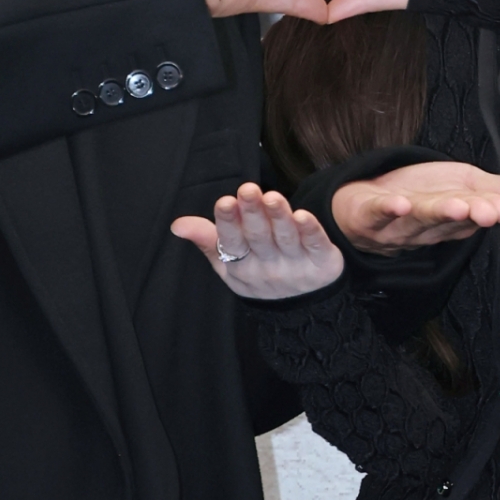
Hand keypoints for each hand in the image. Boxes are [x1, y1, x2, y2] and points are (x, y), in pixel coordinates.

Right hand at [171, 182, 344, 299]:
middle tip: (248, 189)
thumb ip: (207, 241)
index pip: (231, 243)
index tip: (225, 202)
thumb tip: (178, 225)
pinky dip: (310, 231)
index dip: (228, 223)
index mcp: (242, 267)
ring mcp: (295, 267)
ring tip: (273, 197)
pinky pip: (315, 245)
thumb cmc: (260, 274)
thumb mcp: (229, 264)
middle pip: (258, 237)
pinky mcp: (322, 263)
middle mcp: (267, 268)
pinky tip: (304, 215)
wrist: (304, 309)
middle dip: (252, 213)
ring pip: (285, 238)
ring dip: (279, 217)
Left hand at [333, 161, 499, 252]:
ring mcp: (398, 222)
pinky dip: (388, 209)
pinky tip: (398, 203)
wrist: (364, 206)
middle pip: (452, 219)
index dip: (492, 210)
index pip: (478, 214)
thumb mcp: (469, 187)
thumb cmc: (422, 196)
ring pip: (421, 218)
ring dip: (439, 213)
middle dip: (472, 215)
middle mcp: (430, 224)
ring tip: (457, 206)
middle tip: (490, 211)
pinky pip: (378, 213)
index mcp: (456, 219)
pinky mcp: (369, 213)